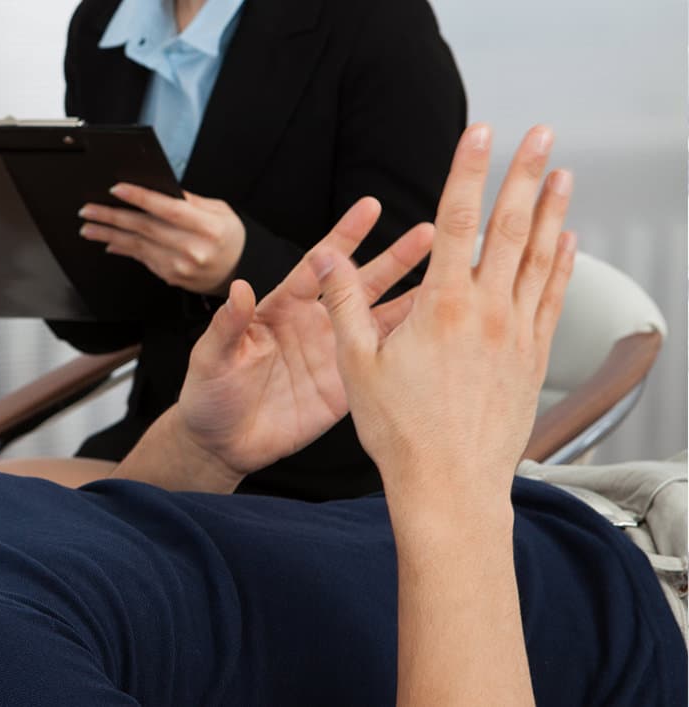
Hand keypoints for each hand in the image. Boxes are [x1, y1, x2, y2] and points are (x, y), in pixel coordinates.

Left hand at [79, 185, 245, 294]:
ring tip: (88, 227)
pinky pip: (141, 259)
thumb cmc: (228, 236)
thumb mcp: (219, 210)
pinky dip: (123, 249)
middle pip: (145, 228)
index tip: (116, 189)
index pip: (167, 210)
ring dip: (108, 235)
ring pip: (137, 246)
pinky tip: (108, 242)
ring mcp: (180, 266)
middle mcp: (193, 249)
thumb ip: (189, 200)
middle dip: (112, 217)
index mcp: (208, 227)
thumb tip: (156, 189)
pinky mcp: (170, 276)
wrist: (238, 270)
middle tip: (88, 210)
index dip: (140, 198)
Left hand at [168, 199, 433, 476]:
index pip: (319, 265)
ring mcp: (336, 353)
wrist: (222, 443)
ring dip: (416, 297)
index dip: (345, 237)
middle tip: (432, 231)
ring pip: (382, 318)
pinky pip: (385, 362)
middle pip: (362, 284)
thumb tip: (238, 288)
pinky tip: (442, 329)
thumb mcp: (211, 358)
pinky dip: (413, 345)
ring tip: (455, 273)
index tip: (371, 207)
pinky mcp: (348, 386)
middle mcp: (316, 323)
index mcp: (282, 307)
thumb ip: (228, 325)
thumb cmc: (209, 394)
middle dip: (396, 258)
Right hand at [314, 124, 574, 507]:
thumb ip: (344, 304)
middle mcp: (487, 312)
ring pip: (540, 258)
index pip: (458, 221)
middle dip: (525, 174)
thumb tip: (327, 259)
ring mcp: (515, 333)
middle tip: (539, 136)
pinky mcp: (531, 357)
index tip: (479, 134)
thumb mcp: (356, 364)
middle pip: (510, 227)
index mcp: (442, 307)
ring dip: (552, 211)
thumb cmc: (401, 431)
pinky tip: (565, 244)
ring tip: (563, 176)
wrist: (450, 484)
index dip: (467, 171)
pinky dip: (561, 264)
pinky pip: (552, 298)